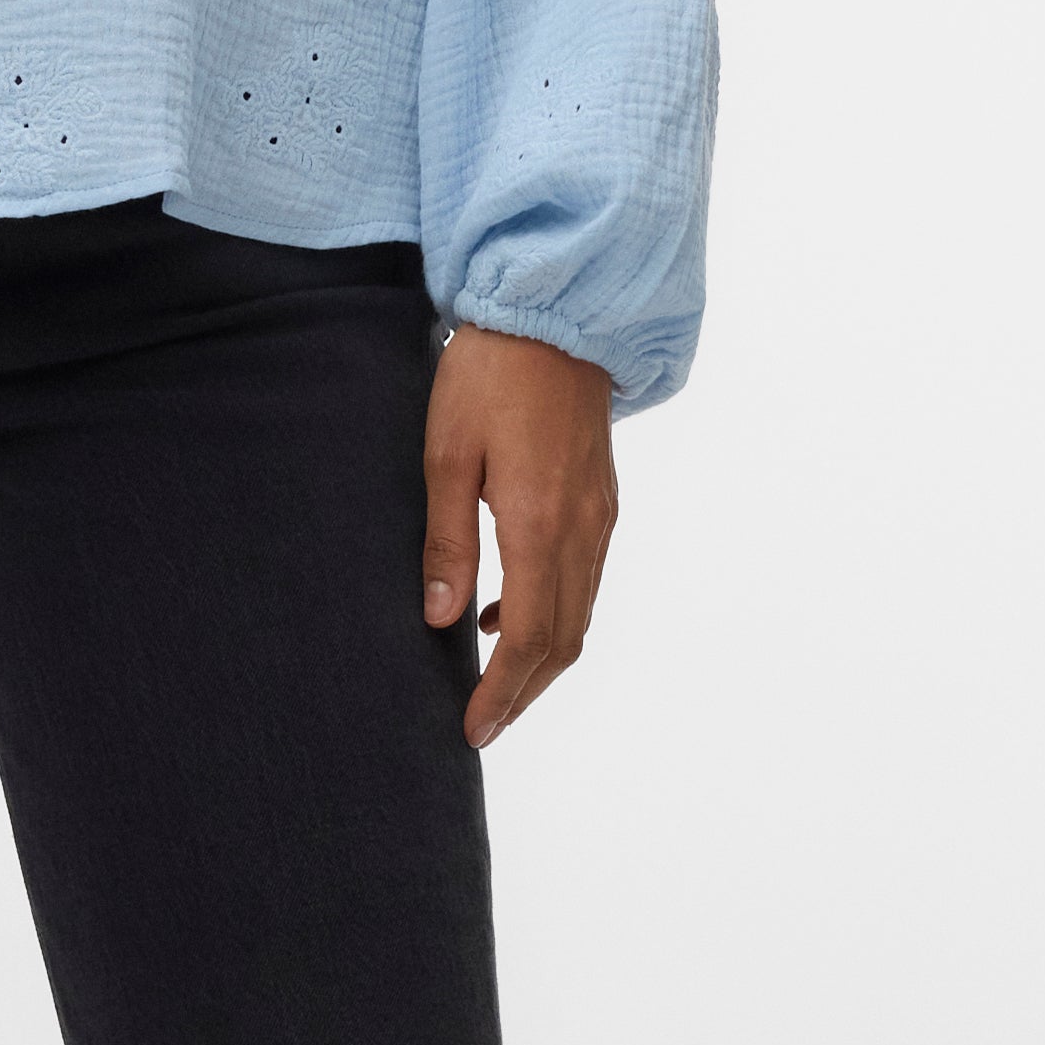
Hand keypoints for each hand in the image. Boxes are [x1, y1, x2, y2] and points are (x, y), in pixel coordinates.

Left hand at [420, 324, 619, 748]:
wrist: (556, 314)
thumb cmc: (490, 375)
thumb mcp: (447, 454)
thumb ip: (446, 541)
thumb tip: (442, 618)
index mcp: (540, 522)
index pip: (530, 636)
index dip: (503, 691)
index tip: (475, 729)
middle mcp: (582, 529)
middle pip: (564, 641)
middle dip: (525, 693)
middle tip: (484, 726)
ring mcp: (600, 516)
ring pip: (581, 615)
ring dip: (543, 660)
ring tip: (496, 686)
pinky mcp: (602, 499)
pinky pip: (585, 579)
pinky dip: (555, 615)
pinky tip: (507, 613)